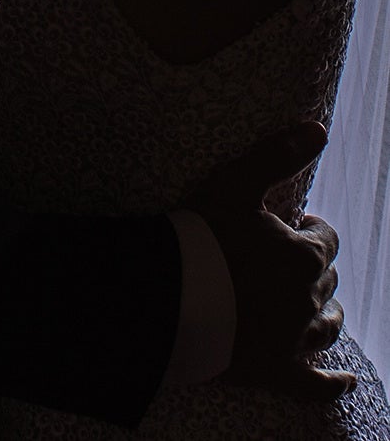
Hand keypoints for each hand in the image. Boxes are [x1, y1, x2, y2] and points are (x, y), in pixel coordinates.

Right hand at [181, 121, 353, 401]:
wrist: (168, 297)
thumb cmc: (199, 235)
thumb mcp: (234, 185)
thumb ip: (276, 156)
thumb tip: (319, 128)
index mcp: (304, 256)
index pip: (326, 239)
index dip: (308, 229)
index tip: (287, 225)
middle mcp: (309, 299)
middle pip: (326, 280)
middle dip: (312, 268)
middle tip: (281, 259)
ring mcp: (296, 339)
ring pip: (328, 325)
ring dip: (325, 313)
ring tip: (316, 307)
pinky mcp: (279, 372)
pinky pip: (318, 384)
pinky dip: (334, 383)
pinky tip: (345, 381)